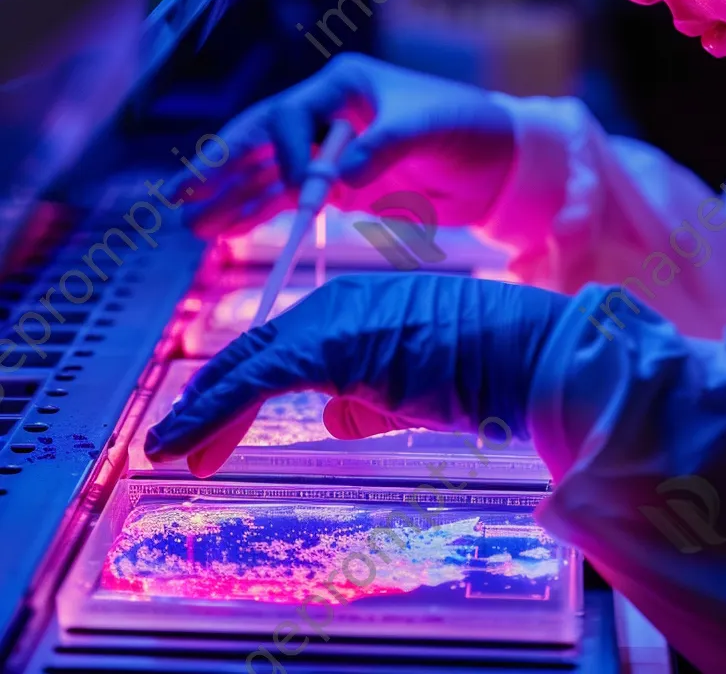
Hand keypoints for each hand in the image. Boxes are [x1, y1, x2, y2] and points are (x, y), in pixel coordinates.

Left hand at [143, 271, 570, 476]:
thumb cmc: (485, 370)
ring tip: (168, 451)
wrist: (526, 353)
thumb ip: (368, 399)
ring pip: (248, 365)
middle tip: (177, 446)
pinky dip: (215, 412)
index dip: (238, 391)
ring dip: (204, 412)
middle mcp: (335, 303)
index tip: (211, 433)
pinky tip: (184, 445)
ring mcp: (333, 319)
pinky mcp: (332, 345)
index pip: (280, 350)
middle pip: (254, 354)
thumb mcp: (413, 389)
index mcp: (355, 308)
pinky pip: (258, 381)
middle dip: (211, 402)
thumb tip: (331, 415)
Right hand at [171, 54, 514, 238]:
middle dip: (221, 169)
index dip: (285, 153)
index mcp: (344, 86)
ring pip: (268, 175)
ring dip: (231, 198)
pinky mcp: (342, 188)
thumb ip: (383, 147)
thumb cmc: (470, 128)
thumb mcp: (430, 127)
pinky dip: (259, 213)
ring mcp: (331, 154)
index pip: (289, 115)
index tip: (306, 190)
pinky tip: (227, 229)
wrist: (500, 163)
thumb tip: (335, 177)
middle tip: (178, 196)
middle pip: (262, 141)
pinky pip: (290, 200)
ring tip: (190, 224)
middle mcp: (328, 116)